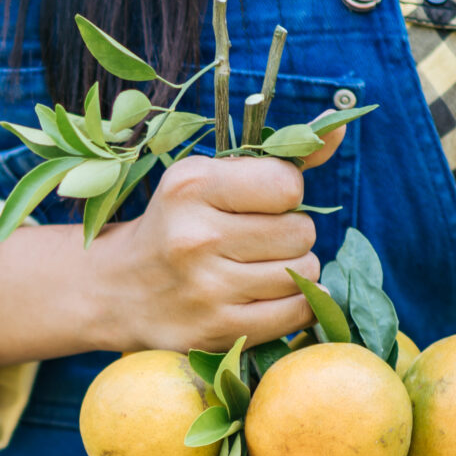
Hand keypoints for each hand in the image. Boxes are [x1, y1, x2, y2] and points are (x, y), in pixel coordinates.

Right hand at [0, 128, 345, 372]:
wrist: (113, 291)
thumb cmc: (174, 226)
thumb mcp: (208, 178)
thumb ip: (277, 155)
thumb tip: (341, 125)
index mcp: (191, 187)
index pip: (286, 184)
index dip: (285, 193)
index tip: (262, 203)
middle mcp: (196, 239)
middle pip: (300, 232)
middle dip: (290, 235)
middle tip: (258, 241)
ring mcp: (205, 290)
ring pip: (303, 273)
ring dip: (293, 271)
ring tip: (259, 269)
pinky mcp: (215, 331)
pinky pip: (295, 314)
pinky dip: (294, 305)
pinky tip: (268, 297)